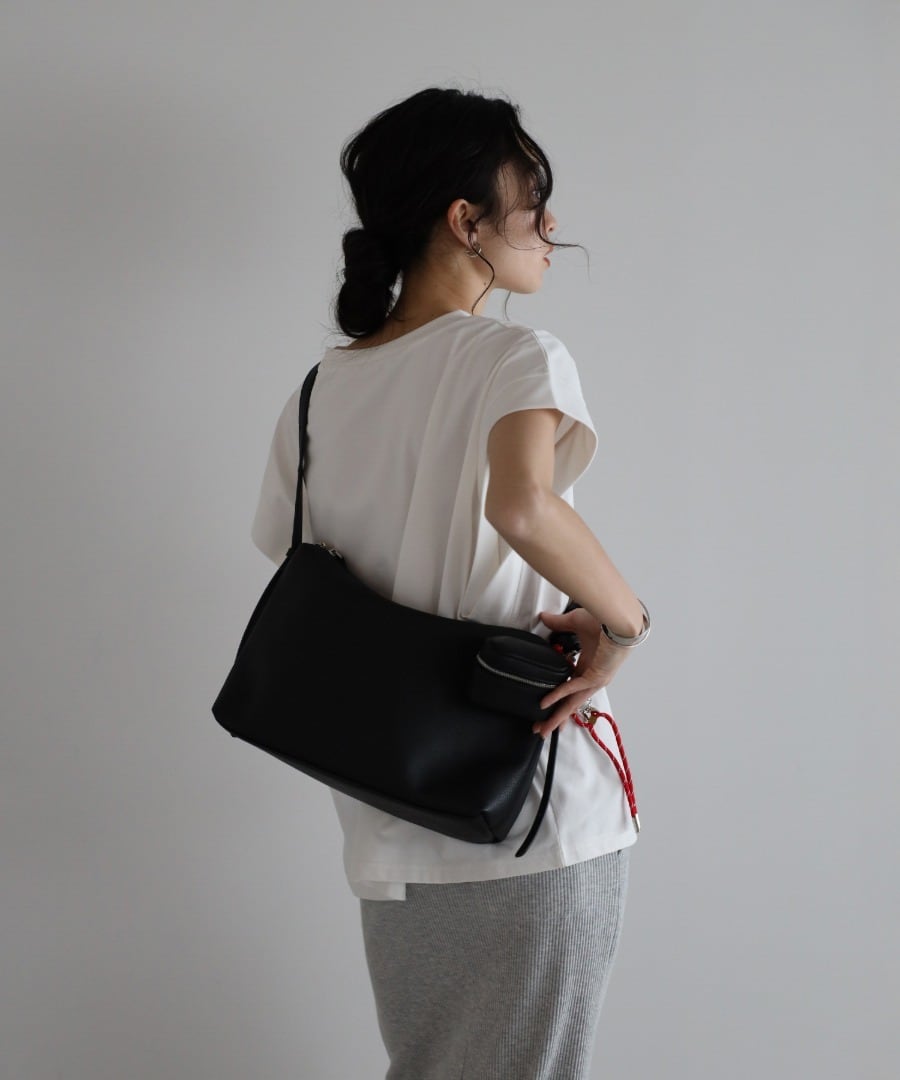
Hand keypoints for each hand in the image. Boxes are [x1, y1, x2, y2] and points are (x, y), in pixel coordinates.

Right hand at [533, 608, 632, 738]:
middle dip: (555, 718)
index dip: (558, 699)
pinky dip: (558, 695)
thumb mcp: (575, 622)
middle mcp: (592, 677)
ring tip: (544, 729)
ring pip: (573, 703)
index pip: (570, 689)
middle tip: (542, 730)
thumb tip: (543, 618)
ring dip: (558, 716)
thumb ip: (558, 624)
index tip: (545, 705)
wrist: (618, 618)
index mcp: (589, 666)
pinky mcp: (596, 676)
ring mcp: (595, 679)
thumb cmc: (603, 619)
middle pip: (571, 703)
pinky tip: (545, 702)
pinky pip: (573, 687)